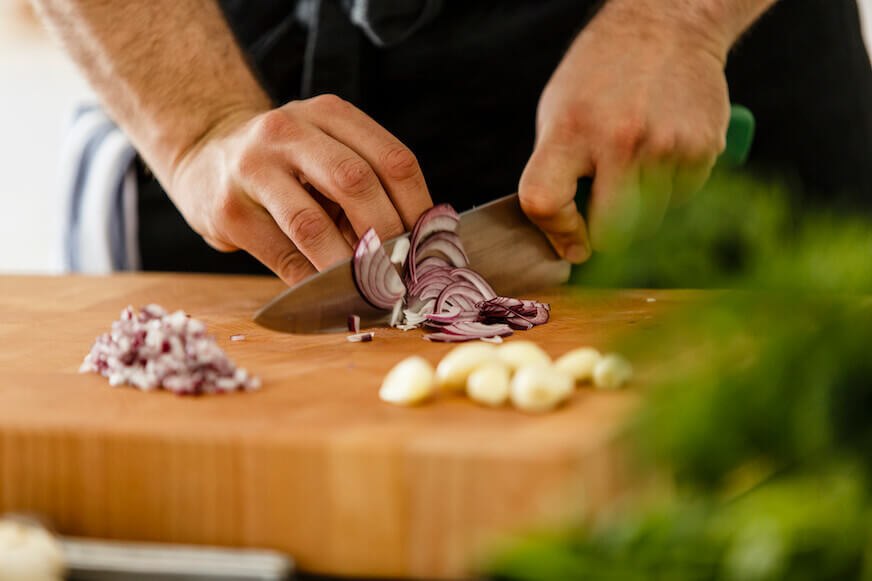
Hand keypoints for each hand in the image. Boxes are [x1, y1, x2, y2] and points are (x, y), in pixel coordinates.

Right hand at [168, 94, 432, 283]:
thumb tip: (413, 248)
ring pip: (312, 224)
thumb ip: (366, 186)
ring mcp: (253, 167)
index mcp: (329, 114)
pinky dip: (312, 281)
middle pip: (356, 184)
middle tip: (403, 272)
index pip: (392, 160)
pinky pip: (282, 255)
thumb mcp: (326, 152)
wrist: (205, 155)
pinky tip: (330, 292)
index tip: (430, 247)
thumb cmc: (285, 164)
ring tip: (371, 289)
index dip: (419, 209)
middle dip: (386, 236)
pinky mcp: (229, 209)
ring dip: (348, 265)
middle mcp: (290, 131)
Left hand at [519, 0, 731, 259]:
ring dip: (641, 209)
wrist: (667, 25)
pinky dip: (671, 190)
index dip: (556, 231)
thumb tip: (564, 238)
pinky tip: (663, 154)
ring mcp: (666, 147)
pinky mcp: (704, 149)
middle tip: (605, 213)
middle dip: (606, 233)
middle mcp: (619, 141)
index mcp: (570, 131)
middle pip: (611, 232)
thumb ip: (555, 171)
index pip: (545, 202)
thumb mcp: (558, 112)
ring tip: (636, 166)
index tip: (570, 240)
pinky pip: (683, 200)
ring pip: (651, 221)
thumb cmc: (602, 75)